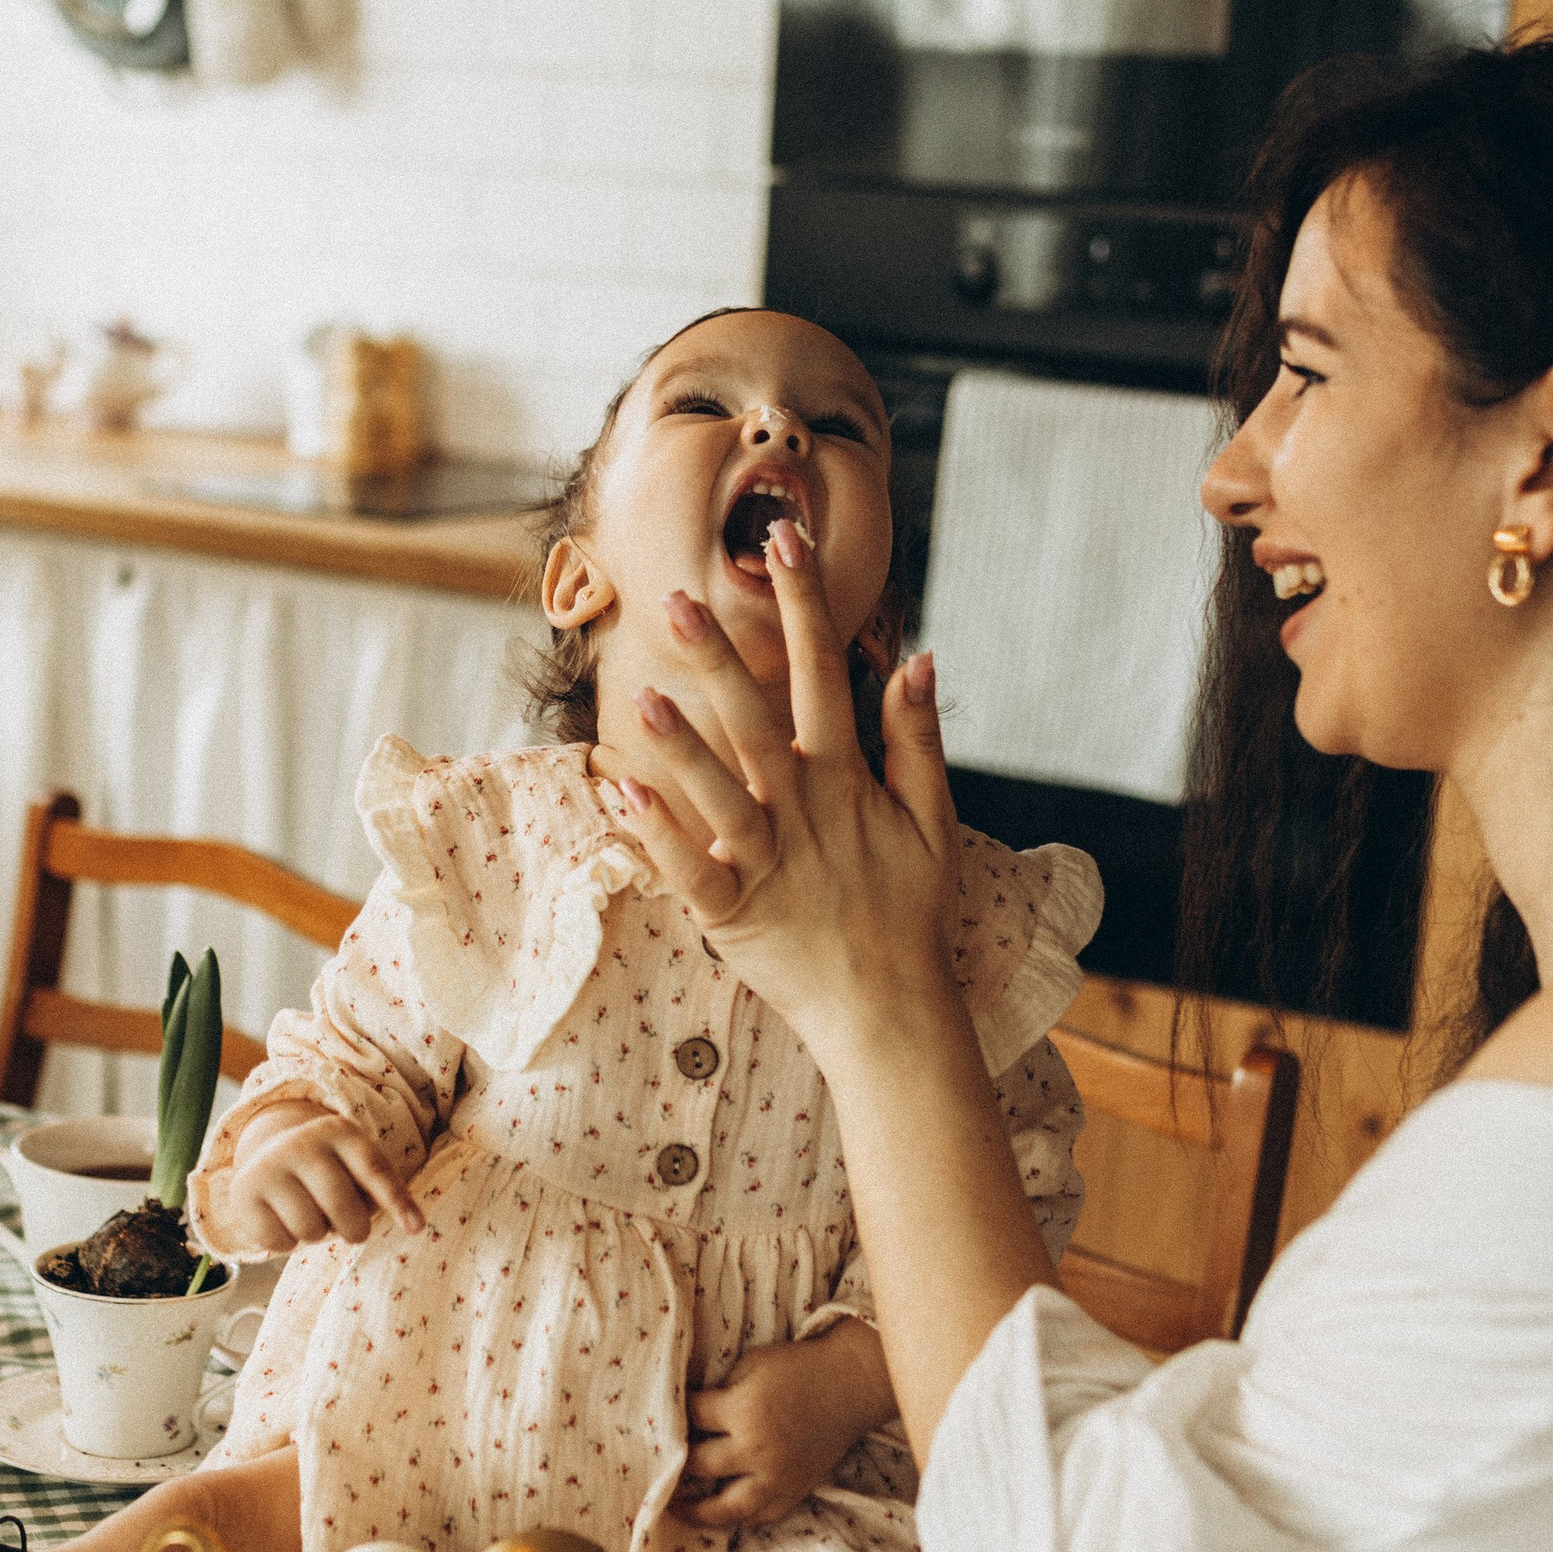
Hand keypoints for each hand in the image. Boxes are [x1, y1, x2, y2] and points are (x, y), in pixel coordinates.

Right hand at [211, 1104, 424, 1254]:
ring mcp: (268, 1167)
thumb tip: (414, 1226)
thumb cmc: (331, 1167)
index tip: (416, 1229)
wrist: (269, 1151)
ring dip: (318, 1234)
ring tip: (313, 1215)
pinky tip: (286, 1221)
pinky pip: (279, 1243)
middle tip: (353, 1230)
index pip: (373, 1169)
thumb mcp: (357, 1164)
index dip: (396, 1201)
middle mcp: (301, 1143)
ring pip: (309, 1230)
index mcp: (339, 1131)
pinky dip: (289, 1242)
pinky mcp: (244, 1195)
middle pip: (341, 1207)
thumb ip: (384, 1188)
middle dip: (355, 1229)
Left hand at [602, 519, 962, 1064]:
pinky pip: (687, 868)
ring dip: (680, 743)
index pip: (823, 673)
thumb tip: (918, 657)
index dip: (803, 605)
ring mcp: (765, 861)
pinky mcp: (731, 912)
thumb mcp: (932, 819)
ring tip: (642, 693)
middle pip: (755, 721)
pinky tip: (620, 791)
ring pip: (717, 792)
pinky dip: (656, 832)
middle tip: (679, 598)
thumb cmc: (911, 912)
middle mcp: (802, 810)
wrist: (891, 1010)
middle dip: (720, 657)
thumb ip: (916, 737)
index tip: (784, 541)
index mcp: (846, 779)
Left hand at [676, 1325, 894, 1532]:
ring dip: (697, 1511)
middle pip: (699, 1466)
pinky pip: (763, 1516)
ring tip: (675, 1510)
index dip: (673, 1415)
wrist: (849, 1384)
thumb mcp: (749, 1365)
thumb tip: (690, 1413)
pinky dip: (740, 1519)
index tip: (660, 1417)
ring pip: (727, 1507)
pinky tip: (722, 1515)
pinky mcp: (796, 1489)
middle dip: (675, 1464)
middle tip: (656, 1466)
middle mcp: (756, 1449)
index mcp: (742, 1411)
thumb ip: (720, 1391)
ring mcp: (777, 1476)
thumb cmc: (796, 1367)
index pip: (691, 1418)